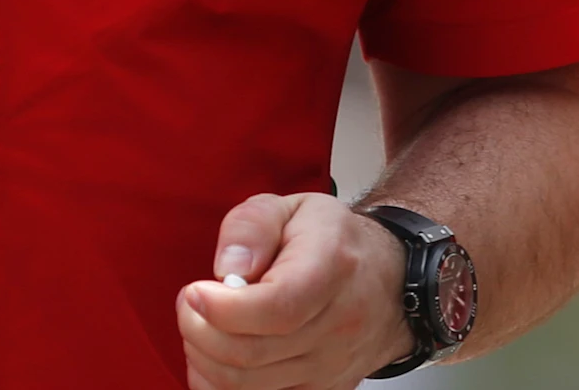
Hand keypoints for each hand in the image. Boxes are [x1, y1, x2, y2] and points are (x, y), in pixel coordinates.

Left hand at [177, 192, 412, 389]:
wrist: (389, 279)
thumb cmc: (335, 242)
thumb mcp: (292, 207)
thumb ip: (252, 226)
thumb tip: (228, 268)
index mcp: (332, 267)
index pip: (277, 308)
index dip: (224, 309)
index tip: (195, 292)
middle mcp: (338, 324)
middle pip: (252, 354)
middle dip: (200, 332)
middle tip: (190, 304)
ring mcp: (331, 365)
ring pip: (248, 386)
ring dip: (206, 359)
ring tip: (203, 326)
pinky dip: (223, 385)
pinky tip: (218, 356)